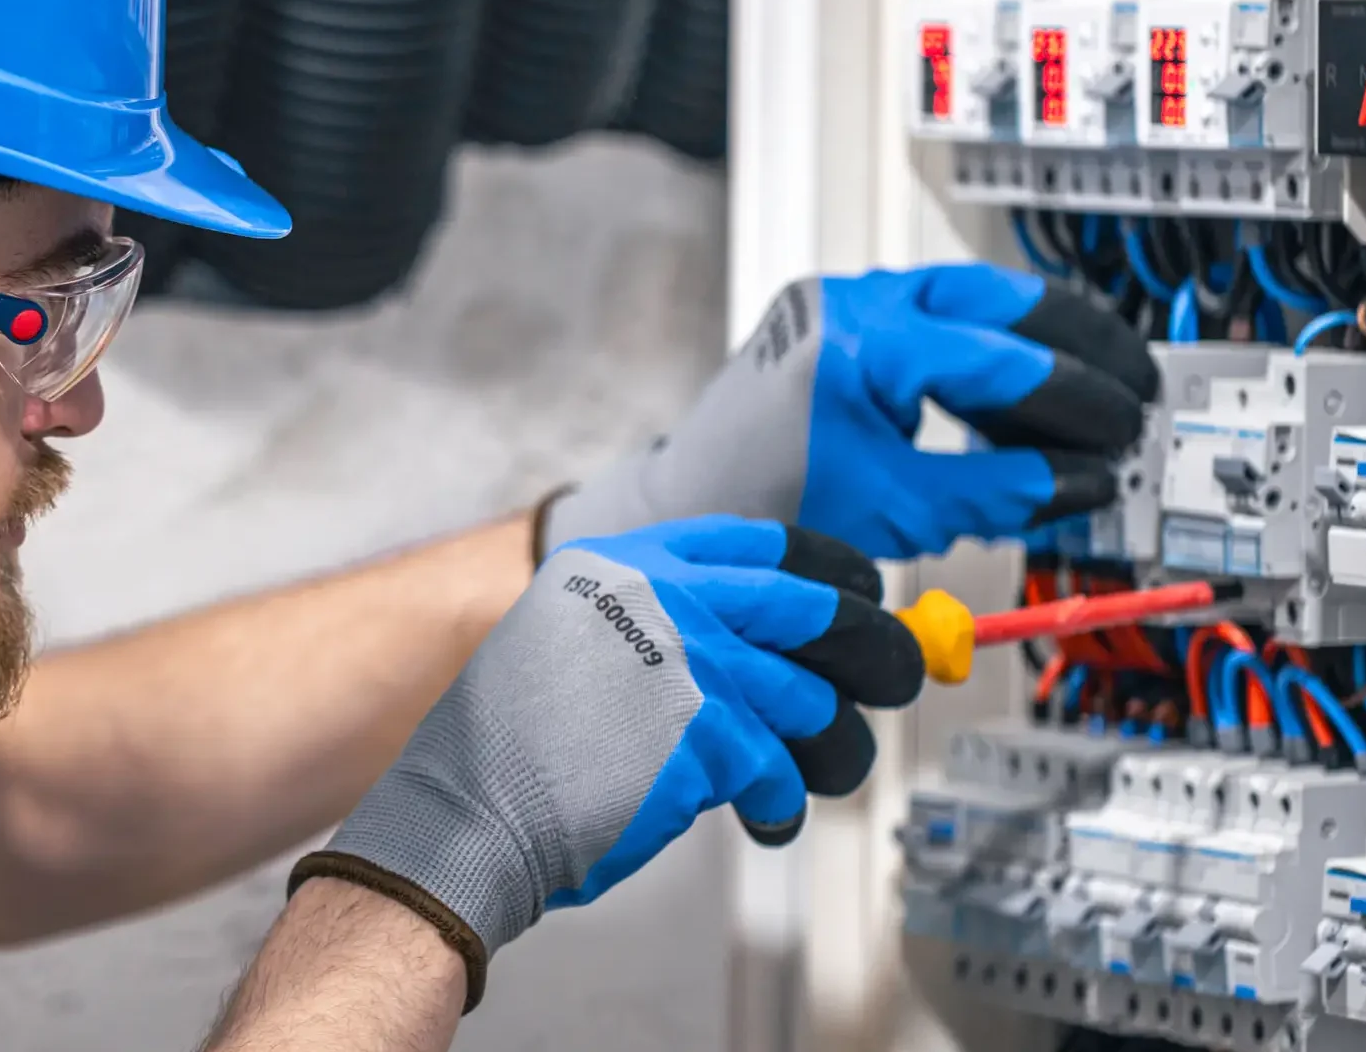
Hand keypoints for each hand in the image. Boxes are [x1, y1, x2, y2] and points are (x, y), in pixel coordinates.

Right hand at [289, 516, 923, 1008]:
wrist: (468, 813)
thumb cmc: (514, 746)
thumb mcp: (570, 636)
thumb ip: (657, 621)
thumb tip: (769, 642)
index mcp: (628, 563)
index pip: (760, 544)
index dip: (828, 569)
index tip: (861, 591)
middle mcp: (663, 597)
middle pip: (814, 610)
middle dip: (876, 649)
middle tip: (897, 677)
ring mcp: (688, 663)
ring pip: (814, 702)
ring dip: (828, 750)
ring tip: (803, 780)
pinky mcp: (707, 738)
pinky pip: (780, 773)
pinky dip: (779, 806)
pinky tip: (761, 820)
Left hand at [543, 265, 1158, 561]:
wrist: (686, 503)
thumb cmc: (761, 508)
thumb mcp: (893, 509)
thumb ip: (995, 492)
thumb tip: (1080, 480)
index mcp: (858, 341)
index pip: (997, 358)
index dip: (1073, 399)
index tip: (1119, 434)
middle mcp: (851, 301)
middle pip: (999, 298)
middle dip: (1077, 343)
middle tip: (1133, 387)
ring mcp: (845, 300)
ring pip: (974, 299)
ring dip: (1038, 345)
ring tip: (1091, 397)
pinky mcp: (843, 317)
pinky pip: (939, 318)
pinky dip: (988, 354)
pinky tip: (1022, 401)